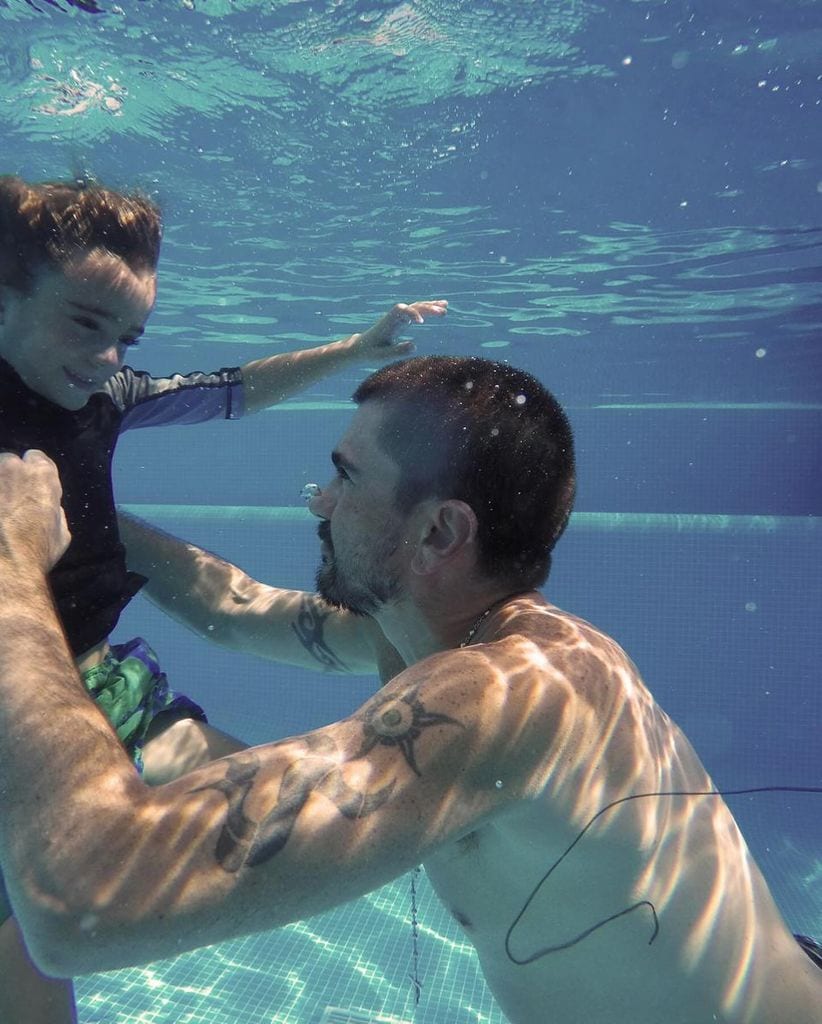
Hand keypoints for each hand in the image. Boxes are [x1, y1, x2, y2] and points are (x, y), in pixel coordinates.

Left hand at [0, 450, 69, 572]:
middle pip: (8, 462)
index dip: (32, 474)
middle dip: (7, 479)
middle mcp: (12, 468)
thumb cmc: (36, 552)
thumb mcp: (61, 533)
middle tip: (7, 505)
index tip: (28, 490)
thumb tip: (49, 509)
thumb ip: (55, 511)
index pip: (35, 458)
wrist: (4, 569)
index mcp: (42, 474)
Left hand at [351, 299, 447, 359]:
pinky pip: (418, 312)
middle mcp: (394, 317)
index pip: (401, 310)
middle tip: (442, 312)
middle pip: (412, 306)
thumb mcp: (383, 356)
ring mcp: (399, 317)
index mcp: (388, 322)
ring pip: (416, 307)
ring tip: (446, 306)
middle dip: (427, 308)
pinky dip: (429, 309)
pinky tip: (441, 308)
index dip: (412, 313)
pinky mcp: (403, 320)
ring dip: (430, 306)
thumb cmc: (371, 352)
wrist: (361, 347)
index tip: (422, 322)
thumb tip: (414, 346)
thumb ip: (397, 351)